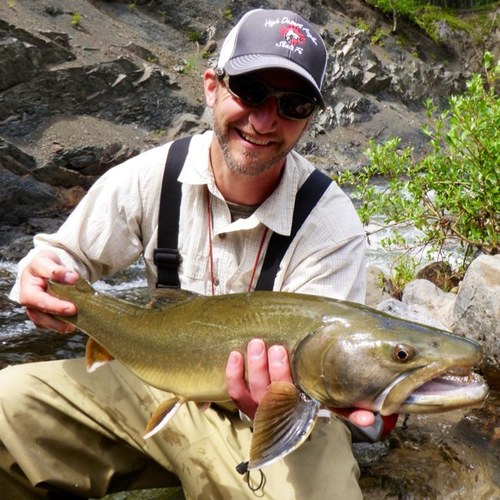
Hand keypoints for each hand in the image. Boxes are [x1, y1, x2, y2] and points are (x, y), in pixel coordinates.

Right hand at [19, 250, 78, 333]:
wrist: (49, 269)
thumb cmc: (45, 265)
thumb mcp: (47, 260)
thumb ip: (56, 269)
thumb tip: (71, 278)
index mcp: (27, 288)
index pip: (37, 300)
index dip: (53, 305)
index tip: (71, 308)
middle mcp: (30, 303)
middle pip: (39, 316)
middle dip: (57, 318)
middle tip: (75, 315)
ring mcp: (36, 310)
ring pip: (45, 323)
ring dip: (60, 325)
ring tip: (74, 324)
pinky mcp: (45, 316)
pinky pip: (51, 325)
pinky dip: (62, 325)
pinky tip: (73, 323)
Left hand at [225, 338, 387, 430]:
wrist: (286, 413)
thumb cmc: (310, 396)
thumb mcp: (330, 404)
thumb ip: (348, 408)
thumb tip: (371, 414)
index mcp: (301, 411)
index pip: (298, 404)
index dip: (290, 383)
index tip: (291, 359)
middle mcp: (279, 411)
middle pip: (274, 395)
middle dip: (274, 372)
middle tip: (276, 348)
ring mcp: (259, 408)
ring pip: (253, 392)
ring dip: (254, 368)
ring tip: (256, 344)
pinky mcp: (244, 401)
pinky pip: (235, 392)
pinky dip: (233, 375)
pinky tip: (235, 354)